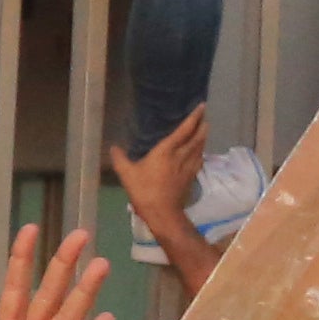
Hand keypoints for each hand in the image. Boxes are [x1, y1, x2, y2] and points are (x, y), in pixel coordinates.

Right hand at [108, 104, 209, 232]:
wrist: (162, 213)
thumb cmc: (144, 190)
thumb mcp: (127, 173)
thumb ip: (120, 158)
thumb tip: (113, 147)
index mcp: (166, 151)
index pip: (184, 130)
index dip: (193, 118)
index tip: (201, 106)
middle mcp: (181, 155)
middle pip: (197, 137)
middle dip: (201, 125)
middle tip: (205, 115)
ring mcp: (188, 166)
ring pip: (200, 147)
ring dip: (203, 137)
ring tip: (204, 129)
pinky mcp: (191, 177)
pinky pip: (199, 159)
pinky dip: (201, 151)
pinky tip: (200, 152)